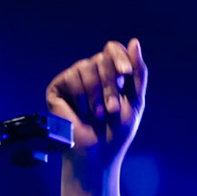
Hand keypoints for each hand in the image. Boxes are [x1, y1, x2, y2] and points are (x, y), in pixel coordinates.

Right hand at [45, 38, 145, 171]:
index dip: (119, 58)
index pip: (113, 49)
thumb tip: (134, 41)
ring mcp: (74, 78)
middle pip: (102, 57)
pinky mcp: (58, 88)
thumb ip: (138, 72)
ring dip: (96, 95)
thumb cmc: (117, 131)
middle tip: (111, 109)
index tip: (125, 75)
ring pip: (87, 66)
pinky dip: (80, 97)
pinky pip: (72, 76)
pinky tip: (80, 113)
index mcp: (110, 73)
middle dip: (110, 85)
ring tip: (97, 115)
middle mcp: (91, 72)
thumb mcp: (135, 100)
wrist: (97, 153)